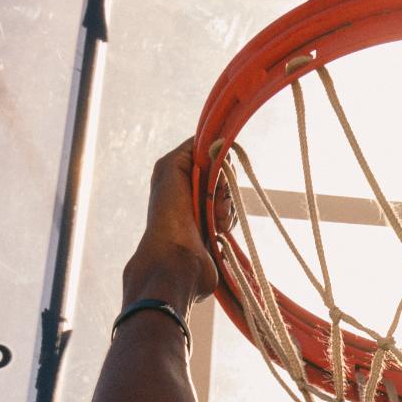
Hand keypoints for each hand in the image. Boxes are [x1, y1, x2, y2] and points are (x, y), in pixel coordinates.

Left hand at [122, 141, 229, 308]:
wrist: (177, 260)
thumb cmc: (169, 214)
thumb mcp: (171, 168)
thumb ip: (191, 149)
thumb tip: (217, 142)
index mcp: (178, 173)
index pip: (210, 155)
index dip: (217, 162)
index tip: (216, 172)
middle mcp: (190, 189)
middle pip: (223, 175)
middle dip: (223, 187)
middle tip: (213, 201)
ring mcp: (203, 210)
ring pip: (230, 197)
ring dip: (226, 208)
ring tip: (215, 223)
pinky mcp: (215, 230)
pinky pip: (233, 216)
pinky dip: (228, 222)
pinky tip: (218, 232)